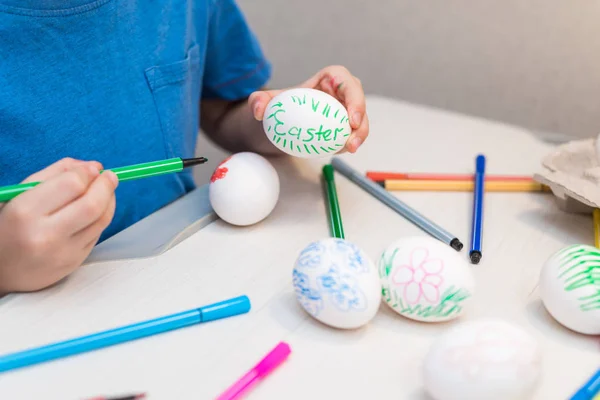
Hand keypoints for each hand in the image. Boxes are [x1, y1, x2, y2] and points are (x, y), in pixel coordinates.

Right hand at [0, 158, 117, 294]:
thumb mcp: (22, 193)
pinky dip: (102, 217)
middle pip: (92, 204)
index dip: (87, 172)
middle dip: (106, 185)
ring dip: (110, 200)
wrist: (1, 268)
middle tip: (110, 176)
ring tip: (107, 190)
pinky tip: (97, 209)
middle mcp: (46, 235)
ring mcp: (63, 252)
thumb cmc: (10, 224)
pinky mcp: (75, 262)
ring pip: (102, 219)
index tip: (93, 168)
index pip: (71, 185)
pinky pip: (98, 233)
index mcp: (26, 211)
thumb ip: (56, 174)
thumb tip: (94, 166)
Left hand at [248, 65, 368, 152]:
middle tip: (351, 141)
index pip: (347, 83)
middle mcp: (343, 92)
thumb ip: (258, 100)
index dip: (355, 99)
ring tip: (349, 149)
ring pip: (360, 121)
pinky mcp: (346, 125)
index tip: (350, 120)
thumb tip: (258, 111)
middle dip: (361, 122)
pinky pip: (353, 133)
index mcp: (330, 78)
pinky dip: (349, 143)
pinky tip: (340, 151)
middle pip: (359, 103)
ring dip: (359, 136)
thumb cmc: (282, 105)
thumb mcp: (269, 101)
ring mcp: (347, 109)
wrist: (284, 120)